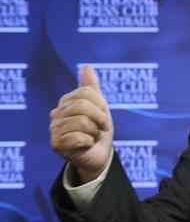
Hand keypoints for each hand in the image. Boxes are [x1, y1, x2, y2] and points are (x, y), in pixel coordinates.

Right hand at [50, 65, 113, 183]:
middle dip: (99, 118)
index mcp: (66, 101)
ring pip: (82, 123)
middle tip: (101, 128)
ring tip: (92, 136)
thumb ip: (91, 87)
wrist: (99, 155)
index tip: (102, 116)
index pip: (86, 92)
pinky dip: (89, 142)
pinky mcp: (56, 145)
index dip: (100, 105)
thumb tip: (86, 66)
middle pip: (83, 106)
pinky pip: (79, 138)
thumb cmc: (98, 130)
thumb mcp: (99, 106)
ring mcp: (54, 129)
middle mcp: (56, 113)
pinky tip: (85, 145)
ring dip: (94, 132)